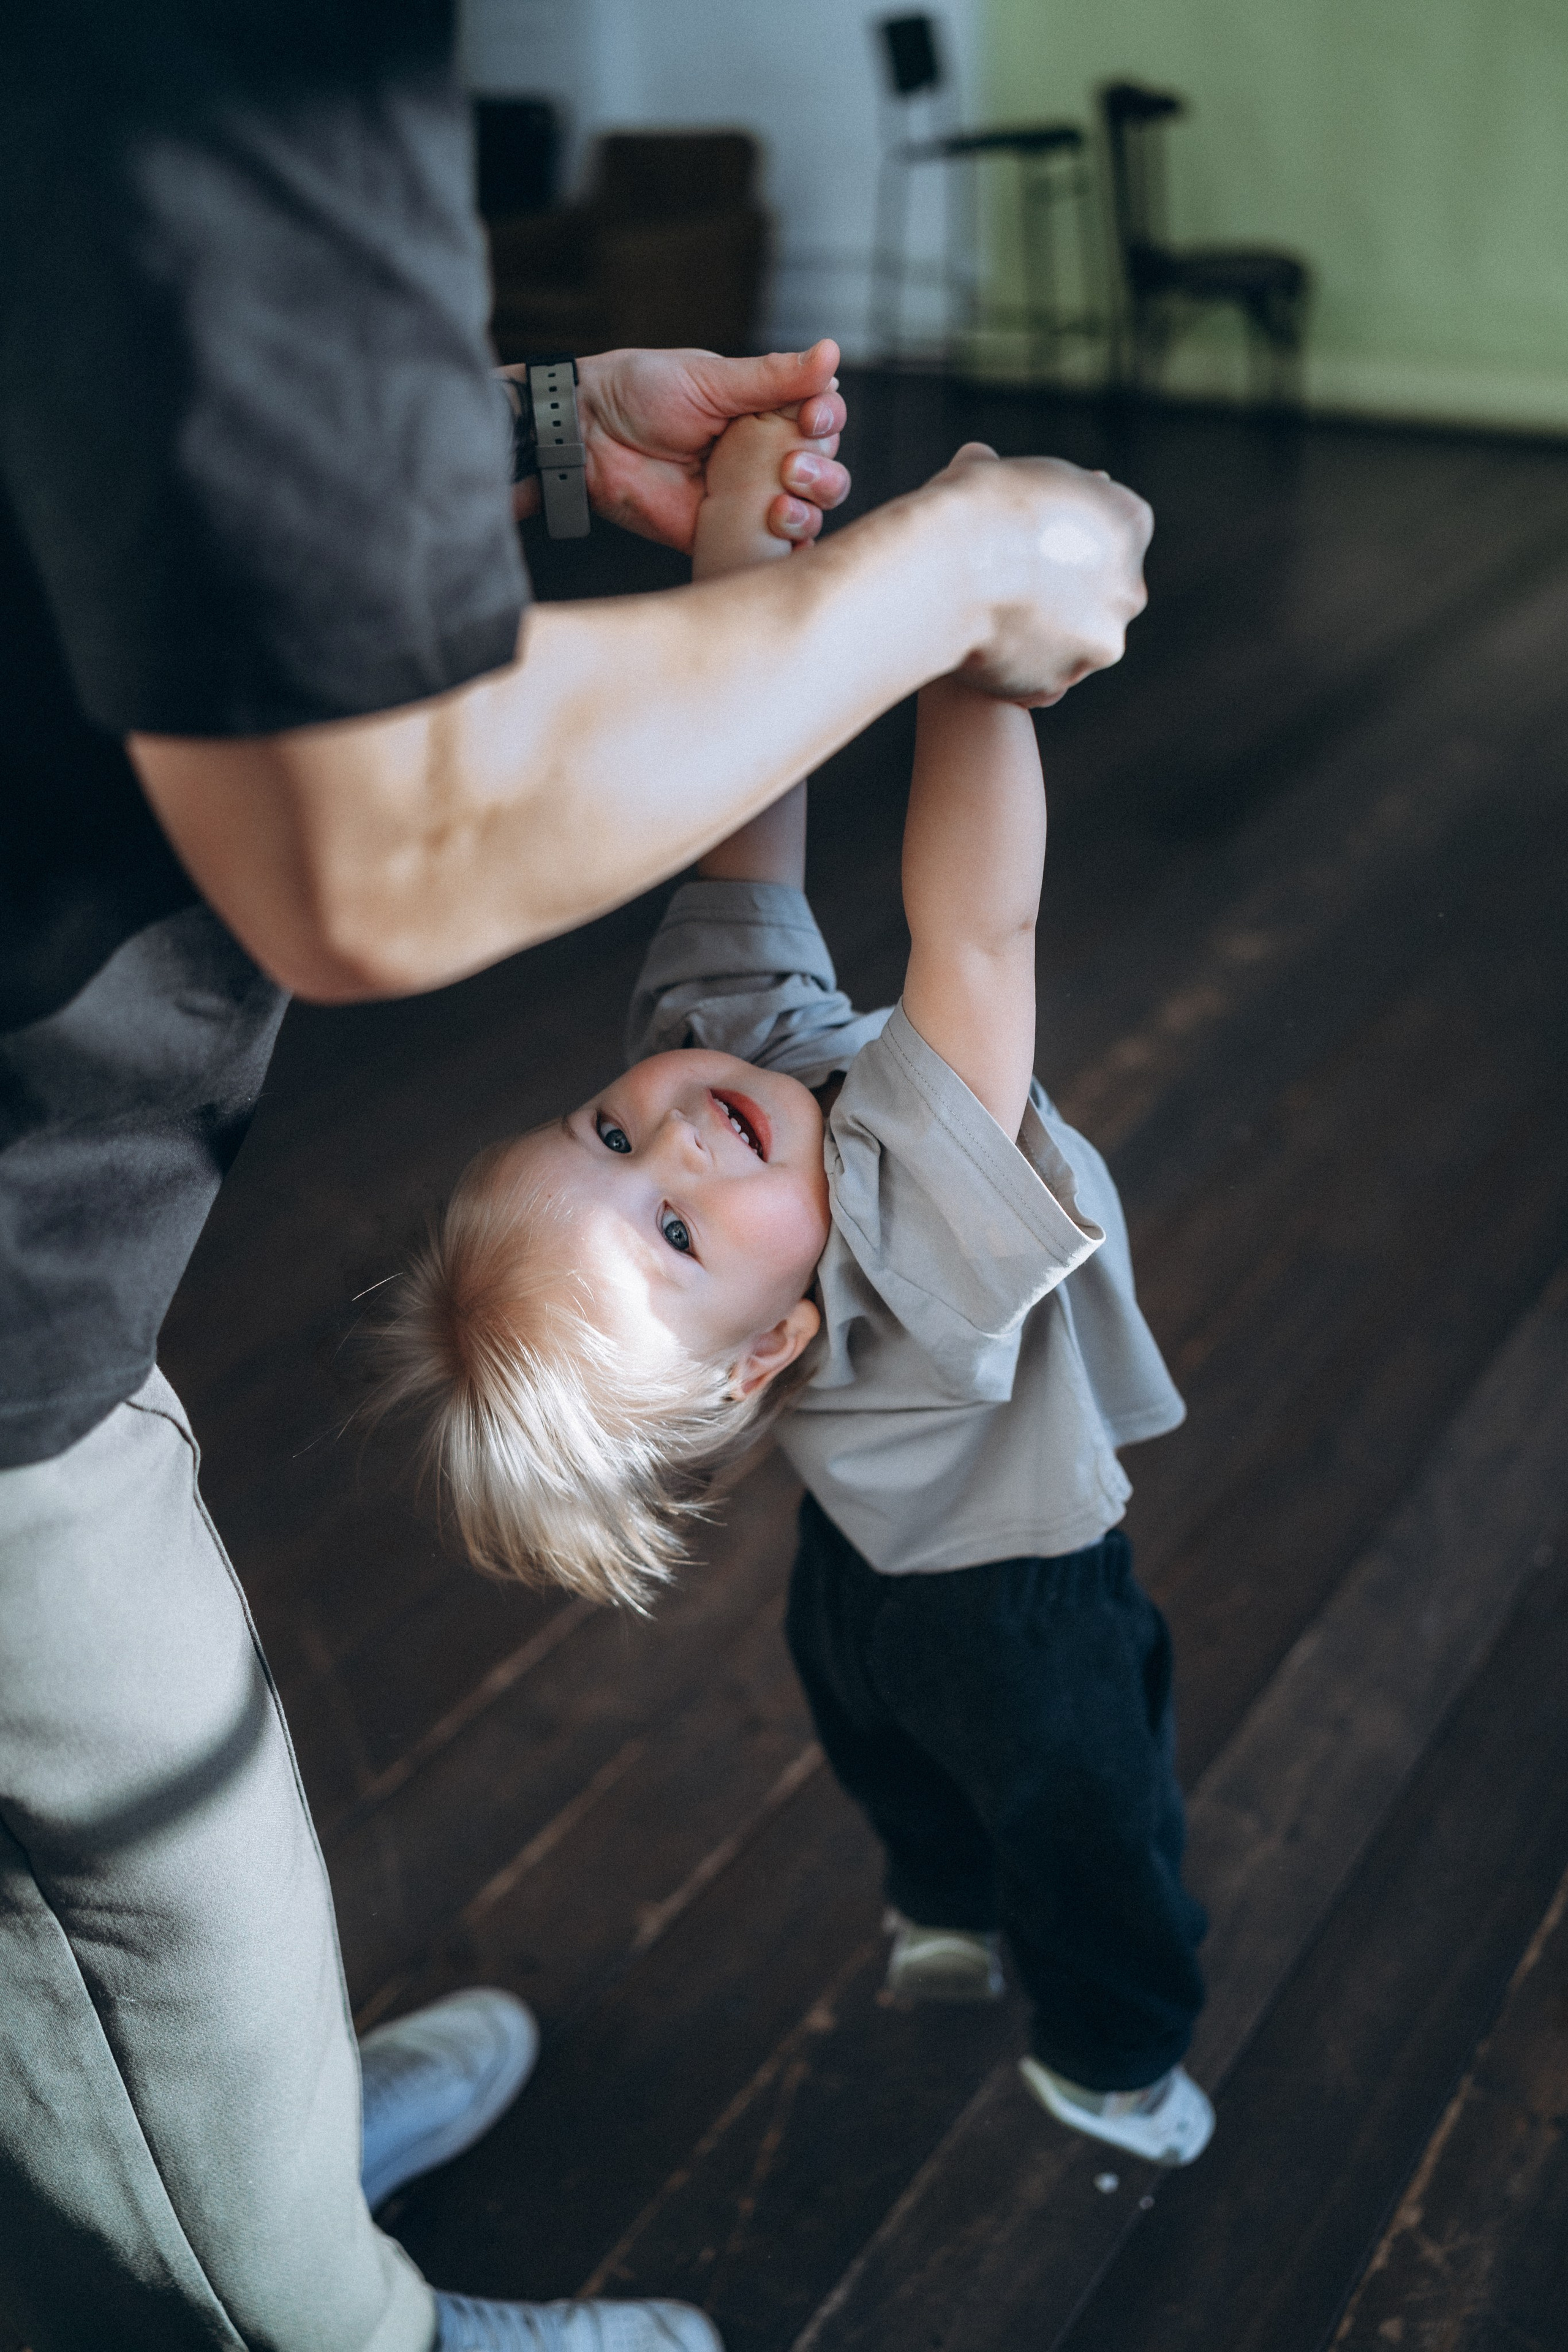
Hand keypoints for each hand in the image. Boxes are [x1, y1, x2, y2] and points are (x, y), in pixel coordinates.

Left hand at [505, 341, 850, 552]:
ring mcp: (747, 496)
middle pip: (824, 469)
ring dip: (810, 508)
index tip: (811, 419)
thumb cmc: (642, 393)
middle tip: (790, 467)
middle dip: (823, 471)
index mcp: (764, 411)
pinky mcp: (727, 533)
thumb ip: (773, 376)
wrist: (591, 436)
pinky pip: (772, 550)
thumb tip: (832, 352)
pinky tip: (782, 535)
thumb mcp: (712, 377)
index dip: (827, 421)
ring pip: (807, 510)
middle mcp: (763, 454)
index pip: (821, 420)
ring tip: (779, 503)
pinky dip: (790, 547)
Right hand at [928, 444, 1152, 706]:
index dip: (1065, 537)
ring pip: (1072, 641)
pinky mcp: (1058, 683)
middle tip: (1014, 587)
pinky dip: (1015, 668)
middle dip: (1066, 593)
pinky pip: (1038, 677)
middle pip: (1100, 594)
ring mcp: (1097, 642)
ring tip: (989, 620)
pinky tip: (980, 651)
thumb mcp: (990, 471)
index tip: (1031, 542)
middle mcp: (1128, 587)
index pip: (1109, 531)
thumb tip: (977, 459)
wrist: (948, 572)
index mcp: (1129, 521)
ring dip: (1043, 635)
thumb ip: (1002, 475)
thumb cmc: (968, 509)